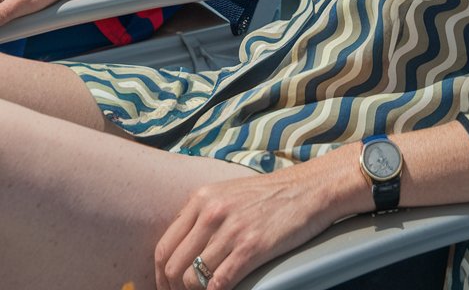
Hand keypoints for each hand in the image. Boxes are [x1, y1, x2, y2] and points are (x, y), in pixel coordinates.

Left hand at [155, 154, 361, 289]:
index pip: (163, 247)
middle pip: (172, 267)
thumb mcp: (227, 194)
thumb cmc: (268, 195)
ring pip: (192, 279)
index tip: (167, 288)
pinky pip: (219, 284)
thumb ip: (201, 217)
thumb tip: (181, 251)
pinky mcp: (251, 248)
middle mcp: (211, 212)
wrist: (308, 189)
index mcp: (201, 199)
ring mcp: (231, 230)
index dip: (160, 276)